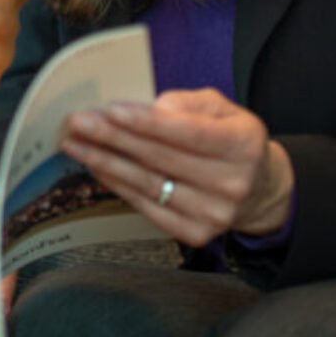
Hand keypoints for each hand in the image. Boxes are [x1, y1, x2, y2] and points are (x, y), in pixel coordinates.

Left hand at [59, 88, 294, 245]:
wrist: (258, 189)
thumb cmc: (231, 141)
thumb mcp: (223, 109)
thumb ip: (190, 102)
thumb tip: (157, 109)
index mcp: (243, 145)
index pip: (189, 133)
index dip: (147, 122)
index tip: (111, 110)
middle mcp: (232, 183)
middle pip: (160, 158)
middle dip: (113, 138)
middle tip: (79, 122)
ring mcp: (213, 214)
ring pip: (148, 184)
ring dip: (106, 161)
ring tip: (76, 143)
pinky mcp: (195, 234)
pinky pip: (146, 207)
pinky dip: (118, 186)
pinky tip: (98, 167)